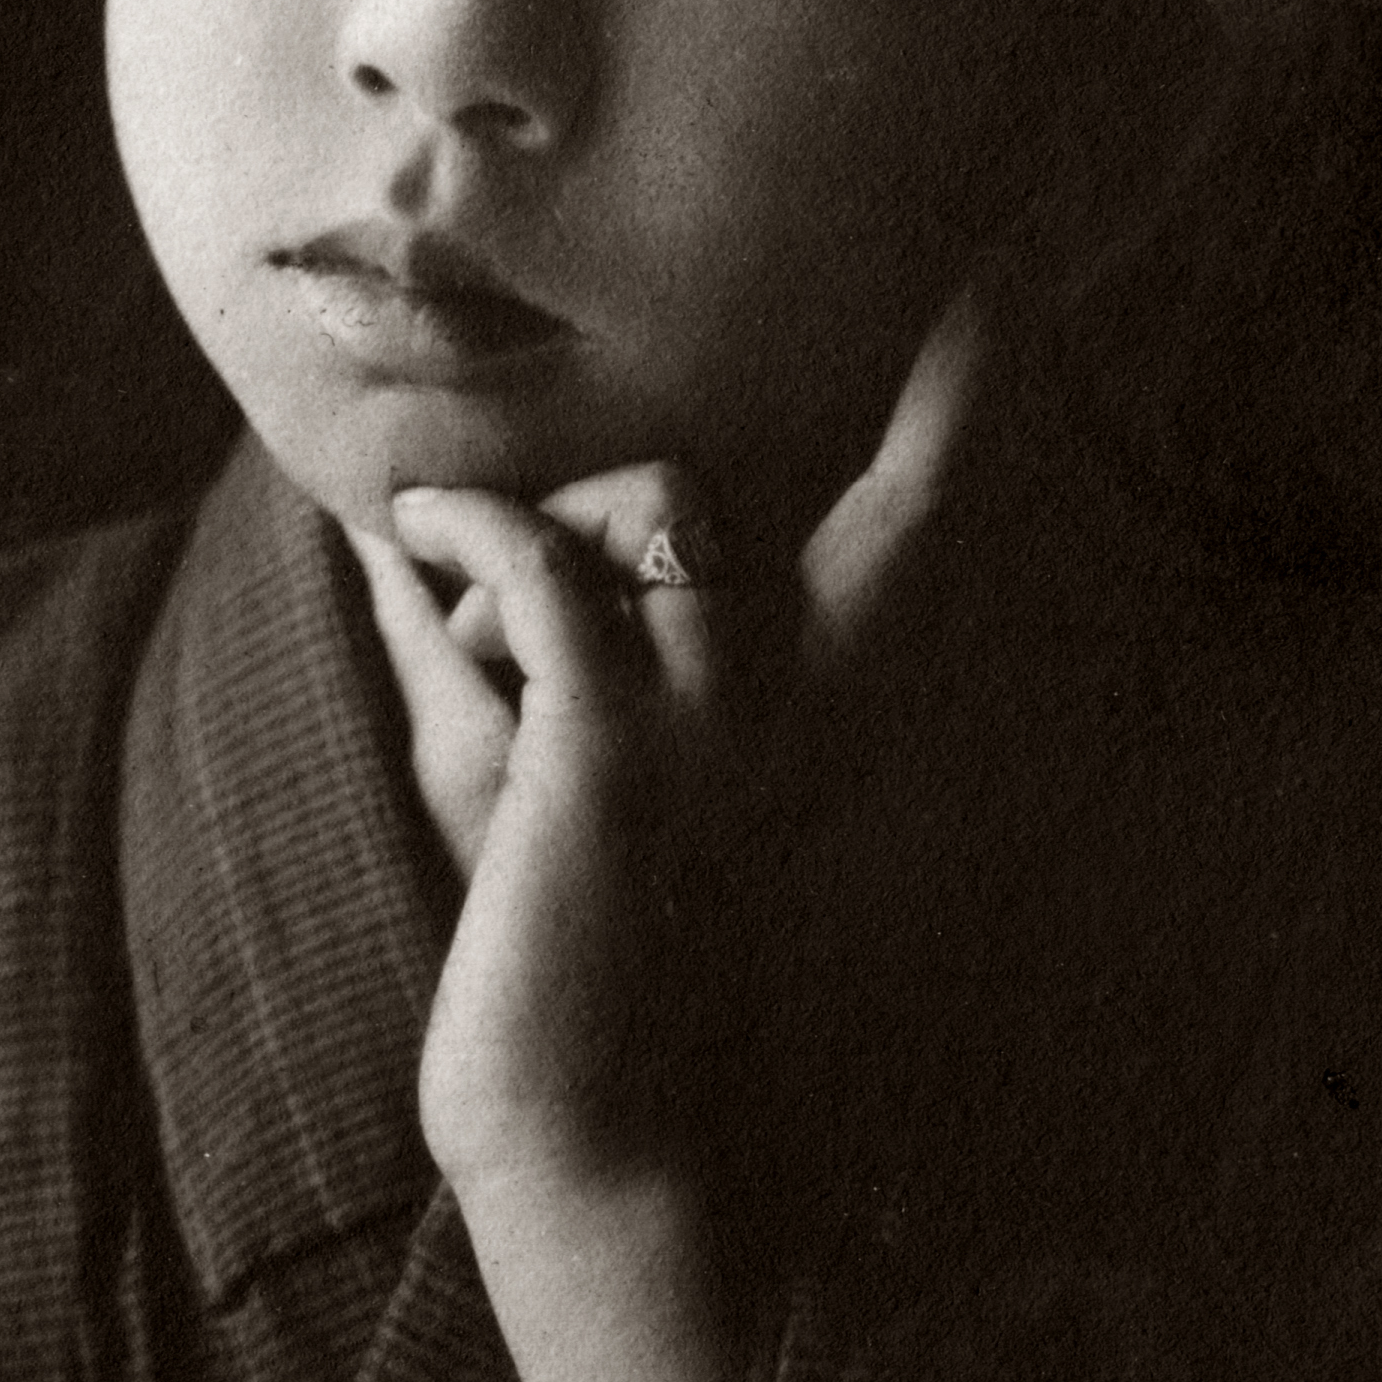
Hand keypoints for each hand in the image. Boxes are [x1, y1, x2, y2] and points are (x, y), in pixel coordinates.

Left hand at [352, 280, 993, 1213]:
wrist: (586, 1115)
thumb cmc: (553, 943)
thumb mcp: (515, 761)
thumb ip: (472, 632)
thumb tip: (378, 515)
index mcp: (825, 698)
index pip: (929, 505)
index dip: (969, 385)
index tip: (1004, 266)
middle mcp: (800, 694)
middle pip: (746, 486)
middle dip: (665, 470)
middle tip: (579, 477)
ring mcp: (716, 715)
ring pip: (637, 502)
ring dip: (518, 526)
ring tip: (436, 574)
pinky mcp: (614, 744)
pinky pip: (544, 568)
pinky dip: (465, 529)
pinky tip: (409, 527)